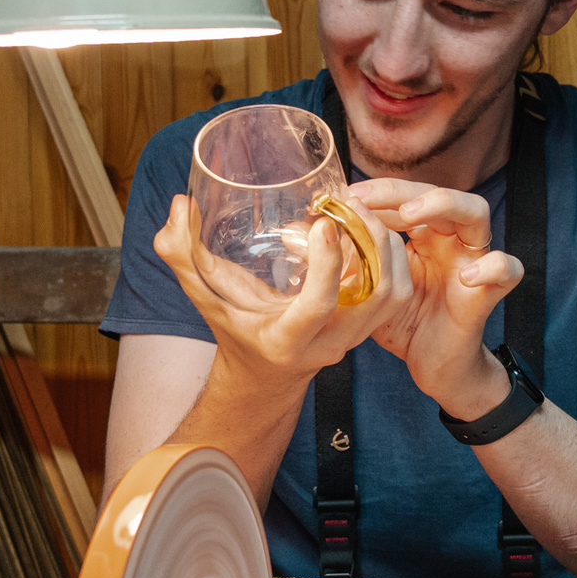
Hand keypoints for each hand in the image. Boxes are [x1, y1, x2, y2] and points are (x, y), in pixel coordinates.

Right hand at [152, 194, 408, 395]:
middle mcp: (327, 344)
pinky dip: (393, 255)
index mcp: (286, 340)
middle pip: (374, 297)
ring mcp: (354, 337)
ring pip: (394, 293)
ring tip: (362, 208)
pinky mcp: (369, 325)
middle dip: (370, 243)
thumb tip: (179, 205)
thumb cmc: (233, 329)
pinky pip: (397, 291)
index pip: (317, 307)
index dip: (326, 266)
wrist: (265, 375)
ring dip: (386, 246)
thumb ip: (181, 254)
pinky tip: (371, 224)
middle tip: (350, 202)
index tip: (325, 223)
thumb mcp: (204, 296)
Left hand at [347, 177, 523, 418]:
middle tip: (365, 200)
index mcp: (423, 234)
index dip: (377, 191)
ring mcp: (471, 261)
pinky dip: (493, 267)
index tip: (341, 198)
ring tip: (410, 218)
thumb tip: (297, 233)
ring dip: (444, 206)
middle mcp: (449, 239)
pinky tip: (466, 277)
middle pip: (438, 191)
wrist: (434, 367)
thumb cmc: (403, 323)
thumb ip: (346, 260)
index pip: (405, 195)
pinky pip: (507, 269)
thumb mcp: (369, 288)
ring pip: (477, 212)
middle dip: (402, 190)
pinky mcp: (487, 292)